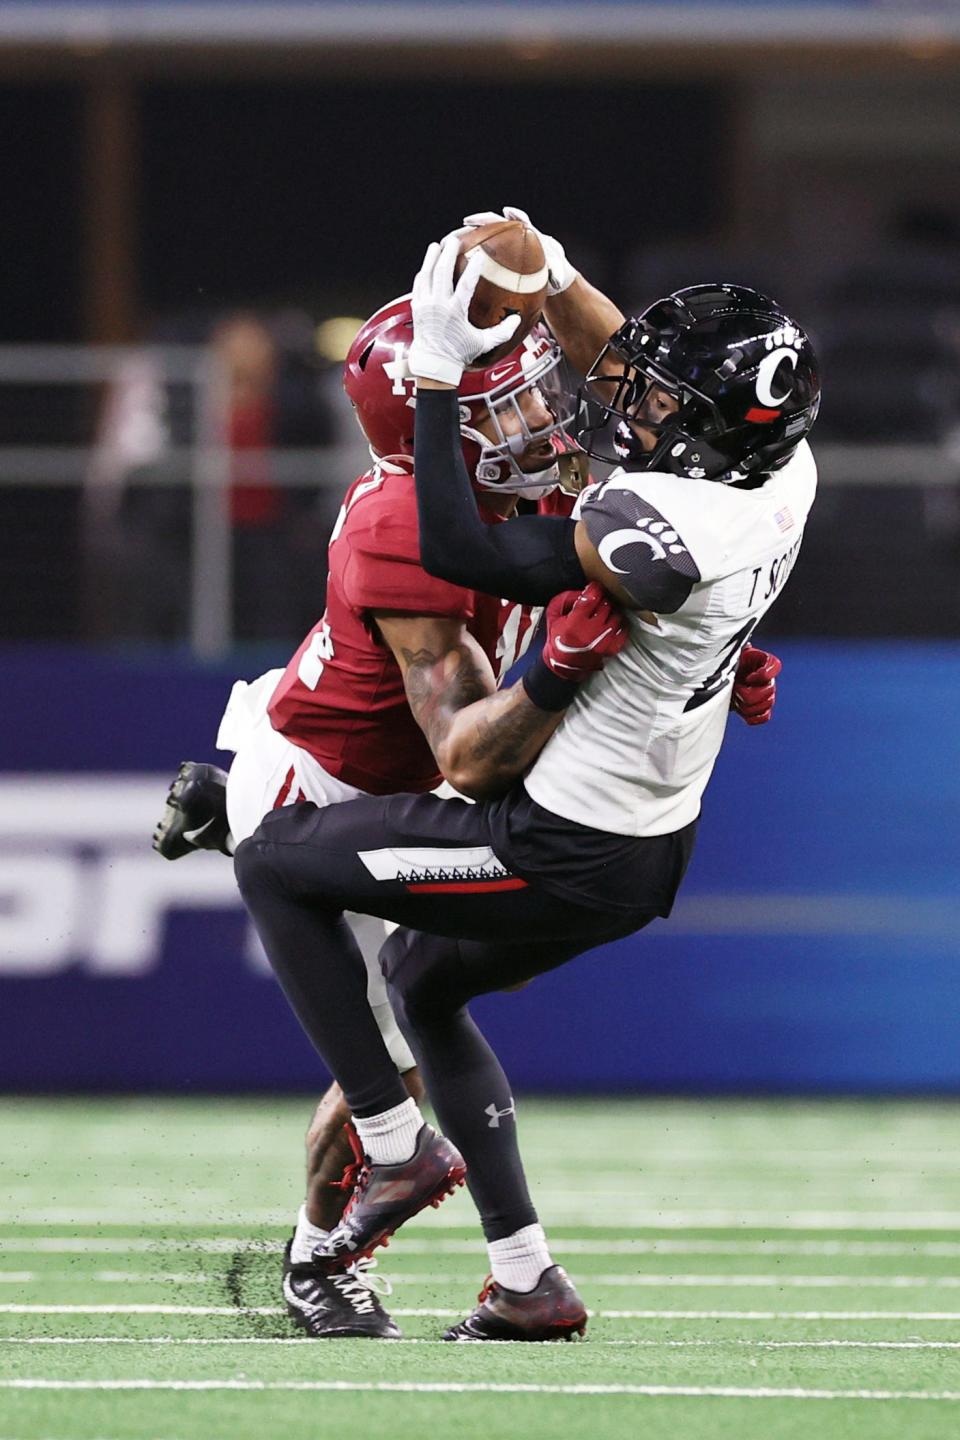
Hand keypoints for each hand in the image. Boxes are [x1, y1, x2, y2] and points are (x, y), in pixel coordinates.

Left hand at [409, 235, 521, 385]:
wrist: (433, 364)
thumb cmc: (458, 355)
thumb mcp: (482, 344)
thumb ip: (501, 332)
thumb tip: (517, 320)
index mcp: (456, 312)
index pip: (466, 284)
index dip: (474, 267)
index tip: (481, 254)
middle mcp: (439, 305)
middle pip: (442, 271)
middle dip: (448, 252)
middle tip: (454, 239)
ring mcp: (425, 305)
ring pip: (427, 274)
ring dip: (432, 257)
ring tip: (437, 245)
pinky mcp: (416, 307)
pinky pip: (419, 284)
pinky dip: (424, 272)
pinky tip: (428, 265)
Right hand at [461, 206, 577, 295]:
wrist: (547, 276)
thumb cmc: (553, 272)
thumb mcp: (556, 272)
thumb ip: (556, 273)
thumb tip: (558, 281)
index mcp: (529, 233)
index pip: (520, 220)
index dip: (514, 216)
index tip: (507, 212)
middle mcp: (513, 234)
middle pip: (495, 222)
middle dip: (481, 220)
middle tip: (468, 221)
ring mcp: (502, 242)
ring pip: (483, 234)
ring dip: (468, 234)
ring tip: (452, 239)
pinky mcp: (496, 252)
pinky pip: (480, 249)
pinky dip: (469, 252)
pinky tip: (456, 259)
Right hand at [541, 580, 626, 681]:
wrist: (562, 665)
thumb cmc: (557, 639)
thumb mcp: (553, 616)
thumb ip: (565, 599)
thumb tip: (583, 591)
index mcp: (575, 623)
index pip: (592, 597)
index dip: (594, 588)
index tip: (594, 587)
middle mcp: (591, 632)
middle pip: (606, 605)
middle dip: (601, 600)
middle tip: (596, 603)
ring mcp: (603, 641)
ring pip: (616, 615)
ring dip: (610, 612)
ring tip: (603, 614)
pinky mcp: (611, 649)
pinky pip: (623, 630)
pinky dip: (619, 624)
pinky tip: (610, 624)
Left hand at [731, 644, 781, 725]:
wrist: (720, 676)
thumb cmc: (726, 663)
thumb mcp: (732, 653)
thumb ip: (741, 650)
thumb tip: (748, 646)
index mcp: (763, 661)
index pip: (775, 665)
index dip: (763, 675)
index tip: (748, 677)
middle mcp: (767, 678)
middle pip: (770, 691)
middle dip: (748, 692)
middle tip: (735, 688)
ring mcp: (765, 694)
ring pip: (766, 705)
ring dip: (747, 705)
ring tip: (735, 698)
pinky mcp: (759, 708)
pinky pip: (764, 717)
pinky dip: (753, 716)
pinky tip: (741, 710)